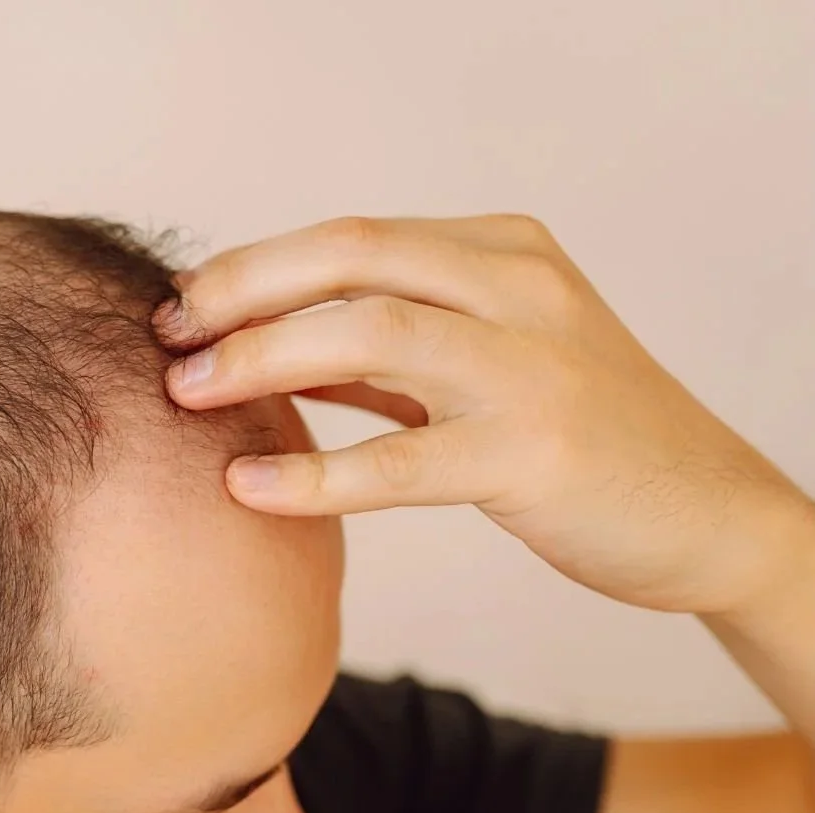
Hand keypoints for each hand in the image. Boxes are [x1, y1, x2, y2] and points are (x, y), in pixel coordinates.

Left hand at [158, 214, 814, 615]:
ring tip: (186, 394)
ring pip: (370, 331)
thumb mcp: (486, 360)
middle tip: (165, 337)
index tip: (180, 306)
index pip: (353, 236)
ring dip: (262, 357)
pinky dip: (312, 471)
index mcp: (503, 251)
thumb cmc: (577, 438)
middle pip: (351, 256)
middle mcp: (520, 287)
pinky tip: (245, 484)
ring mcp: (533, 365)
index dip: (252, 266)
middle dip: (242, 291)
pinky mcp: (535, 452)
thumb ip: (391, 346)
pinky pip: (399, 458)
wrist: (707, 514)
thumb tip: (264, 346)